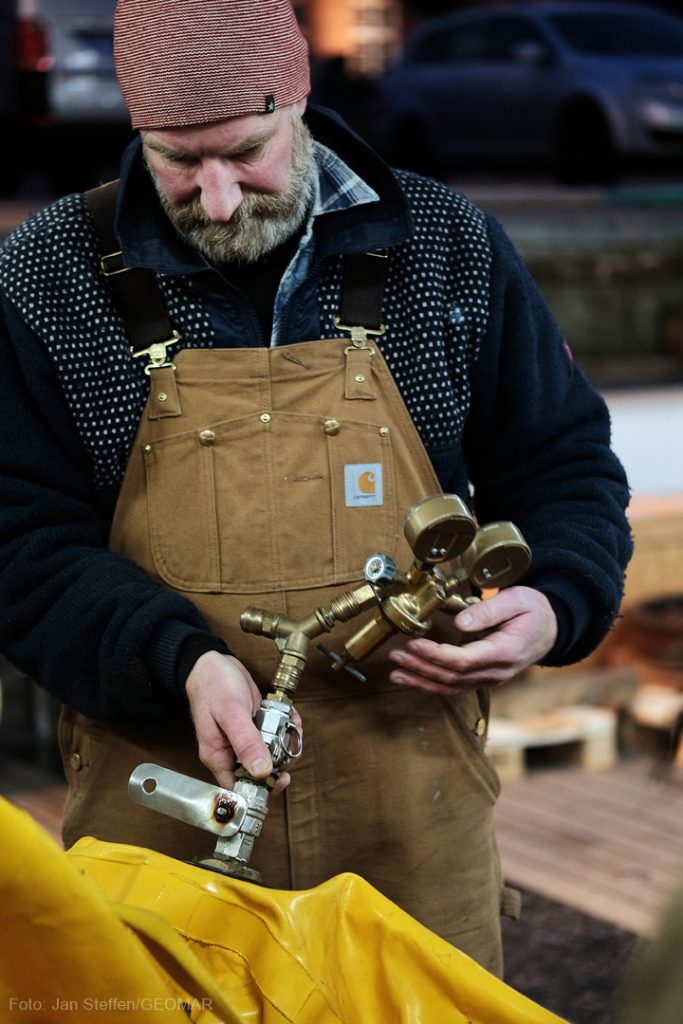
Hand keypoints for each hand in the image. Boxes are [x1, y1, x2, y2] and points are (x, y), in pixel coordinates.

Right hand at [185, 650, 299, 794]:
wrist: (212, 663)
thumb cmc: (213, 686)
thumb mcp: (231, 713)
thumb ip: (245, 742)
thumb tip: (261, 772)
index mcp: (218, 756)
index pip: (239, 788)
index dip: (261, 789)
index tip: (281, 779)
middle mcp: (231, 753)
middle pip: (260, 773)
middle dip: (281, 761)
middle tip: (291, 744)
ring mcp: (244, 741)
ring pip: (271, 755)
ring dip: (287, 742)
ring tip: (292, 725)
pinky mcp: (254, 727)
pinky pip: (273, 736)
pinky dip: (285, 727)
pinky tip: (288, 715)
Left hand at [387, 586, 557, 694]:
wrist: (551, 629)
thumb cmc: (534, 611)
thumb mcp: (518, 600)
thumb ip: (489, 610)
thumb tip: (459, 622)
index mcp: (505, 653)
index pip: (464, 661)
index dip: (435, 655)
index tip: (414, 644)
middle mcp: (497, 672)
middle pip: (453, 677)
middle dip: (421, 668)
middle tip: (396, 657)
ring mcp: (491, 679)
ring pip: (452, 687)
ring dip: (422, 681)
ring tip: (396, 674)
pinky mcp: (484, 679)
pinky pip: (455, 687)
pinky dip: (432, 685)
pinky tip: (414, 680)